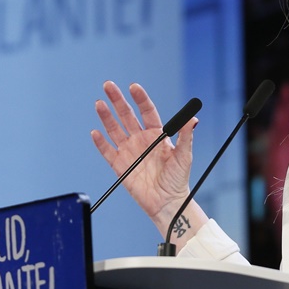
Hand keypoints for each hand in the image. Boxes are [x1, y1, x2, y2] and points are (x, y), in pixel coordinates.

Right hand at [91, 81, 195, 229]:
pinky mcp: (120, 165)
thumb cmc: (178, 179)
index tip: (134, 87)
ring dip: (106, 116)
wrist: (167, 202)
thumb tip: (193, 118)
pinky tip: (95, 132)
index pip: (146, 111)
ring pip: (115, 129)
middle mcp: (141, 139)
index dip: (140, 98)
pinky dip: (100, 142)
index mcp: (156, 134)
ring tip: (99, 103)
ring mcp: (129, 151)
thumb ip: (186, 136)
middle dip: (118, 100)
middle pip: (126, 115)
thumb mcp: (185, 155)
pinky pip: (107, 151)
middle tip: (109, 86)